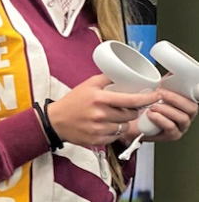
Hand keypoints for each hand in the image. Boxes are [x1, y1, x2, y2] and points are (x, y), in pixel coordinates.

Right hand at [46, 74, 160, 146]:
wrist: (56, 121)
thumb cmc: (72, 102)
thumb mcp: (87, 85)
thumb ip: (106, 79)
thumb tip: (123, 73)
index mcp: (99, 99)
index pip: (130, 100)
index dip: (147, 99)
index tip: (156, 96)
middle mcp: (101, 114)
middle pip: (130, 115)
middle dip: (131, 111)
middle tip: (123, 107)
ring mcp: (99, 129)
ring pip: (125, 126)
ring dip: (122, 122)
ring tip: (111, 117)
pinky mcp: (98, 140)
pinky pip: (116, 136)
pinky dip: (114, 131)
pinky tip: (104, 126)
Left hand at [120, 85, 198, 144]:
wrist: (133, 122)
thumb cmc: (146, 105)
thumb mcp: (155, 91)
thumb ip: (164, 81)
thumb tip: (168, 68)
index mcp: (184, 103)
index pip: (194, 97)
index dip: (193, 91)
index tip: (183, 85)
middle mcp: (186, 115)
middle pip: (192, 108)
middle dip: (175, 99)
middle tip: (160, 93)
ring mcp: (180, 126)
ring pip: (182, 118)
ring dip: (166, 109)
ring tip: (152, 105)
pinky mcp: (172, 135)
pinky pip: (171, 128)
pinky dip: (160, 119)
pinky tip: (151, 115)